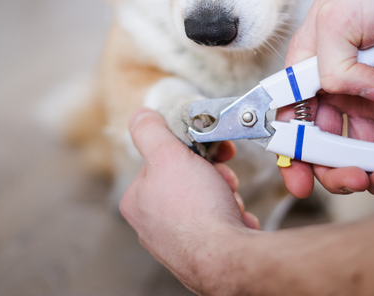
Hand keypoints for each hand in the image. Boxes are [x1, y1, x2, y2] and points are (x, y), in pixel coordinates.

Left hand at [120, 109, 258, 292]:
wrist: (227, 258)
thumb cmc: (196, 209)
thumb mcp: (168, 156)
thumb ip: (151, 132)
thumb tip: (140, 115)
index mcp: (137, 201)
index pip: (162, 161)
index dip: (190, 152)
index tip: (210, 152)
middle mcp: (152, 225)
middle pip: (186, 181)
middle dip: (212, 177)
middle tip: (223, 179)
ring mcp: (176, 243)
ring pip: (205, 203)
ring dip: (224, 196)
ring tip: (230, 203)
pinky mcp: (201, 256)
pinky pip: (219, 226)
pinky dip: (231, 219)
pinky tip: (236, 221)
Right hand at [280, 0, 373, 197]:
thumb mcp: (341, 16)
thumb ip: (334, 63)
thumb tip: (360, 96)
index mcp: (308, 66)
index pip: (288, 115)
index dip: (289, 150)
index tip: (299, 178)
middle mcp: (333, 87)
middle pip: (322, 141)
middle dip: (333, 168)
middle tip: (354, 178)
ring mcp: (365, 99)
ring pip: (358, 149)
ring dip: (370, 171)